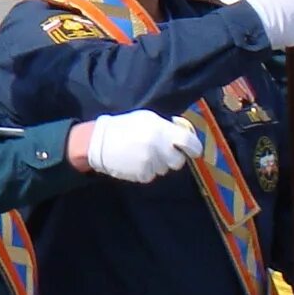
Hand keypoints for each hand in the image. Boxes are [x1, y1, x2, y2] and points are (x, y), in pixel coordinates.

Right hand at [78, 110, 200, 184]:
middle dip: (173, 157)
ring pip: (165, 169)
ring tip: (144, 155)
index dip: (194, 148)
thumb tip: (183, 134)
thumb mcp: (147, 119)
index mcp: (162, 131)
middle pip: (178, 161)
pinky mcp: (142, 174)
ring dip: (159, 164)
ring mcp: (151, 162)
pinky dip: (147, 170)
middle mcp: (159, 147)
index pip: (189, 142)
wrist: (99, 142)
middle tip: (163, 152)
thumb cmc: (125, 126)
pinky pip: (152, 175)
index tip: (193, 151)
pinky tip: (137, 162)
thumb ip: (167, 126)